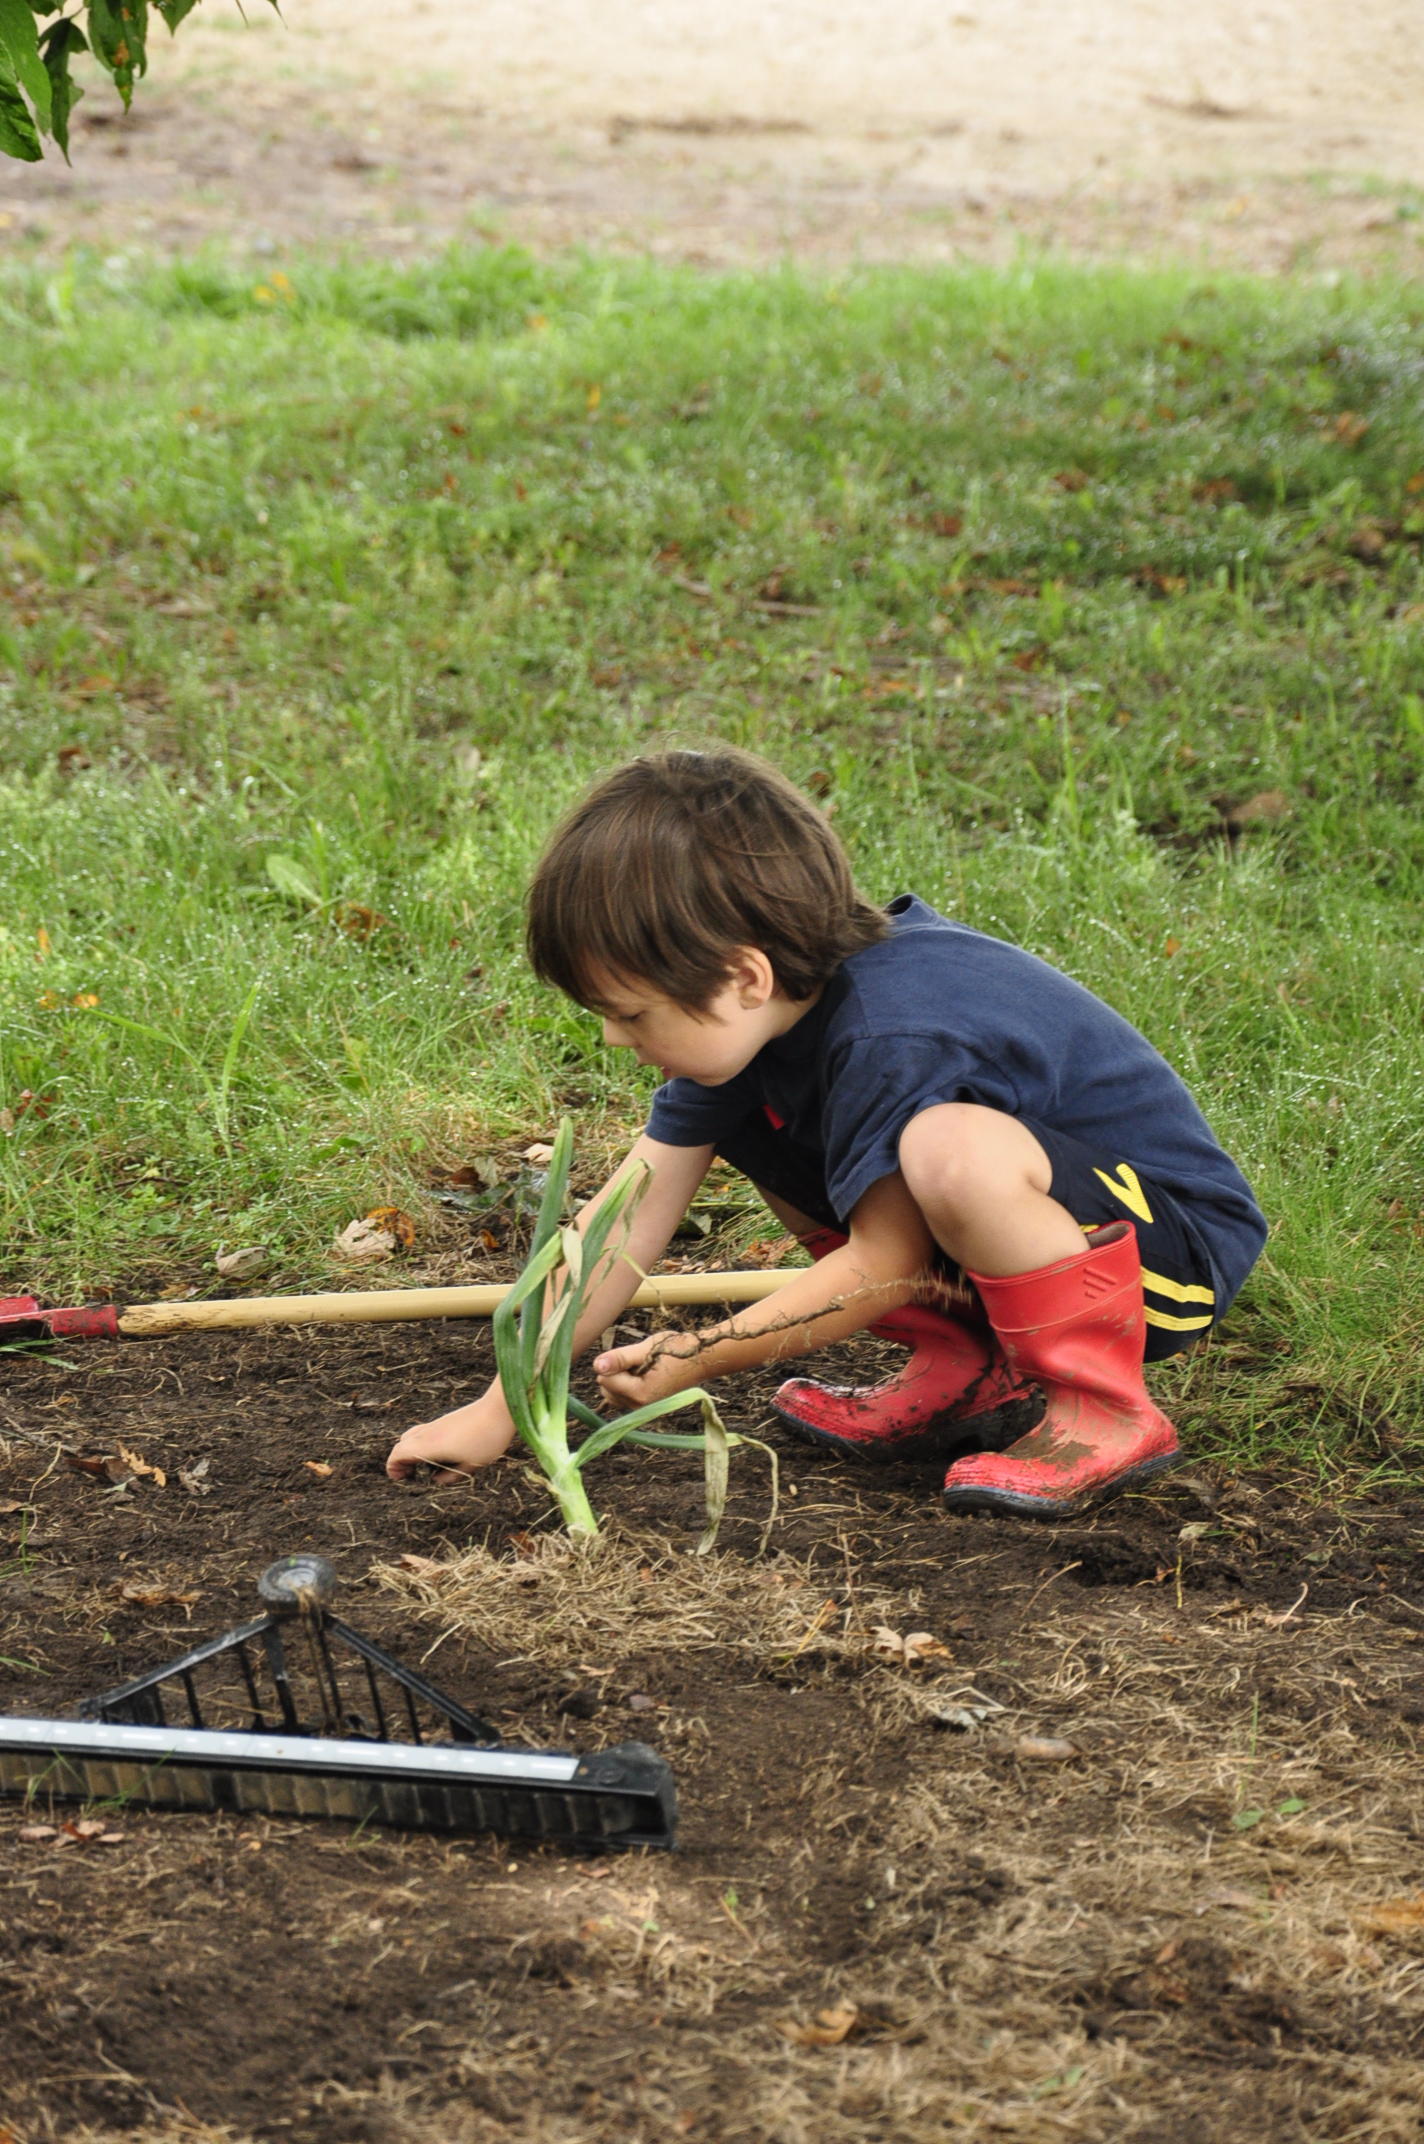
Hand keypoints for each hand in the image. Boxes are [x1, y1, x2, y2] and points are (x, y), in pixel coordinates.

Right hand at [386, 1392, 516, 1482]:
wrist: (500, 1408)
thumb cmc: (487, 1439)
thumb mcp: (470, 1466)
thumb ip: (450, 1477)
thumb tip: (435, 1481)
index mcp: (429, 1445)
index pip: (398, 1453)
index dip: (392, 1467)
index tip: (400, 1479)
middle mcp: (428, 1432)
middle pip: (401, 1444)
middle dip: (400, 1461)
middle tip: (411, 1475)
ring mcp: (437, 1424)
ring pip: (413, 1436)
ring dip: (412, 1451)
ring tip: (425, 1466)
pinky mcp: (446, 1420)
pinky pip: (424, 1432)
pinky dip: (422, 1444)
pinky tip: (440, 1454)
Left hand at [593, 1328, 700, 1407]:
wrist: (701, 1359)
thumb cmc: (675, 1351)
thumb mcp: (646, 1349)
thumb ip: (619, 1359)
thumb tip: (596, 1366)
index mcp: (639, 1394)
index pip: (603, 1378)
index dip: (615, 1362)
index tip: (636, 1357)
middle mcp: (638, 1407)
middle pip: (605, 1386)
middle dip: (617, 1371)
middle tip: (641, 1362)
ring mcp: (641, 1409)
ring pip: (611, 1392)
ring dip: (621, 1377)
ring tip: (644, 1368)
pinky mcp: (644, 1407)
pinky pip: (621, 1396)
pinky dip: (626, 1384)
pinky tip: (643, 1375)